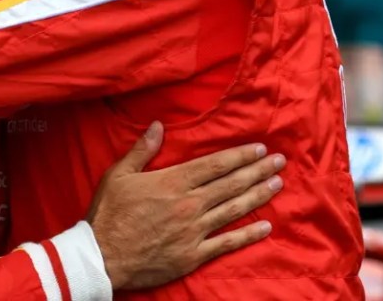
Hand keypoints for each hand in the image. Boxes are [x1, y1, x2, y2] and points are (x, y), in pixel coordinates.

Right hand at [86, 122, 284, 289]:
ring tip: (277, 184)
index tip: (259, 149)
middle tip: (279, 162)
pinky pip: (227, 243)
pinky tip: (266, 227)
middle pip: (231, 184)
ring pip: (234, 209)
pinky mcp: (193, 255)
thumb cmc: (109, 213)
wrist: (102, 256)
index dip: (240, 156)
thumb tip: (157, 125)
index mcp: (173, 182)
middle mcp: (189, 204)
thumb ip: (142, 150)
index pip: (215, 165)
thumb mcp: (119, 174)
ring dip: (258, 196)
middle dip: (258, 171)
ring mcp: (194, 231)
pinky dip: (248, 235)